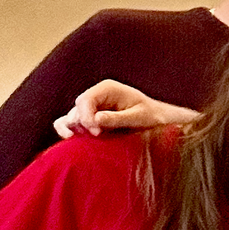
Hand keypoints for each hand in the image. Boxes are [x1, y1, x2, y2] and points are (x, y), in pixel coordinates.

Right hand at [53, 81, 196, 138]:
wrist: (159, 121)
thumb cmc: (153, 117)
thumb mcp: (139, 117)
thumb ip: (117, 118)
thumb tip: (95, 120)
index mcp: (107, 89)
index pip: (86, 100)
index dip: (86, 116)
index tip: (96, 132)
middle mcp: (97, 95)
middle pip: (77, 109)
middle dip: (82, 124)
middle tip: (97, 136)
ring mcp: (92, 107)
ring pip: (73, 116)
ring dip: (76, 129)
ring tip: (84, 140)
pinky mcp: (90, 118)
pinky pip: (72, 122)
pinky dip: (70, 130)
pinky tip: (72, 139)